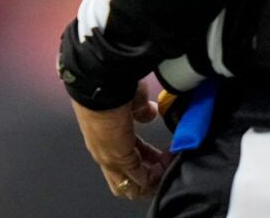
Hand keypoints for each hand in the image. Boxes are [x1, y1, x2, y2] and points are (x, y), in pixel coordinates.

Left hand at [70, 82, 167, 201]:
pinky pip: (139, 180)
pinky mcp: (119, 159)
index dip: (145, 161)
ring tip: (167, 167)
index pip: (124, 161)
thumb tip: (149, 112)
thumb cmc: (113, 85)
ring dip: (152, 180)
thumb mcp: (131, 99)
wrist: (102, 82)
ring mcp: (109, 158)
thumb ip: (141, 109)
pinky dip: (155, 177)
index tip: (161, 155)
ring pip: (130, 187)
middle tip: (164, 167)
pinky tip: (166, 165)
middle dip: (148, 179)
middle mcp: (103, 152)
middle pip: (124, 183)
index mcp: (104, 138)